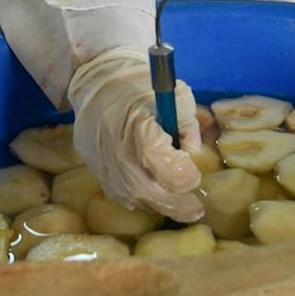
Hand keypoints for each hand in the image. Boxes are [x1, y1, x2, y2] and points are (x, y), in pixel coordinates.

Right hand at [68, 48, 203, 221]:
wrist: (98, 86)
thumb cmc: (141, 88)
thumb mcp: (175, 94)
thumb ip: (188, 124)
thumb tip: (193, 152)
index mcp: (137, 125)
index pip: (159, 161)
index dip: (181, 173)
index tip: (194, 174)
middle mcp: (118, 151)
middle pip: (149, 190)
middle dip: (177, 203)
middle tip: (197, 209)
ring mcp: (106, 167)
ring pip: (137, 199)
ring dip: (162, 206)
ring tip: (183, 207)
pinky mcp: (100, 175)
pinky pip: (125, 198)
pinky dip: (144, 201)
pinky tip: (158, 197)